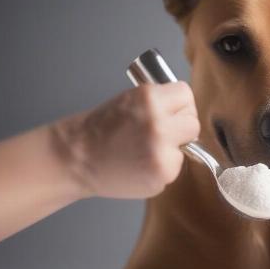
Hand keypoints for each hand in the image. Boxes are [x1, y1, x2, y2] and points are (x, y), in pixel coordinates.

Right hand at [52, 83, 199, 198]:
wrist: (76, 158)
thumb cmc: (101, 129)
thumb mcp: (131, 100)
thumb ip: (161, 103)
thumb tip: (185, 110)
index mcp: (150, 99)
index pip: (186, 94)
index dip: (179, 105)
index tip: (171, 112)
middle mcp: (159, 124)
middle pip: (193, 122)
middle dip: (180, 127)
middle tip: (161, 132)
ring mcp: (162, 151)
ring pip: (188, 147)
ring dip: (173, 149)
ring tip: (146, 150)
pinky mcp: (163, 174)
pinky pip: (176, 166)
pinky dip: (163, 167)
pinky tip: (141, 164)